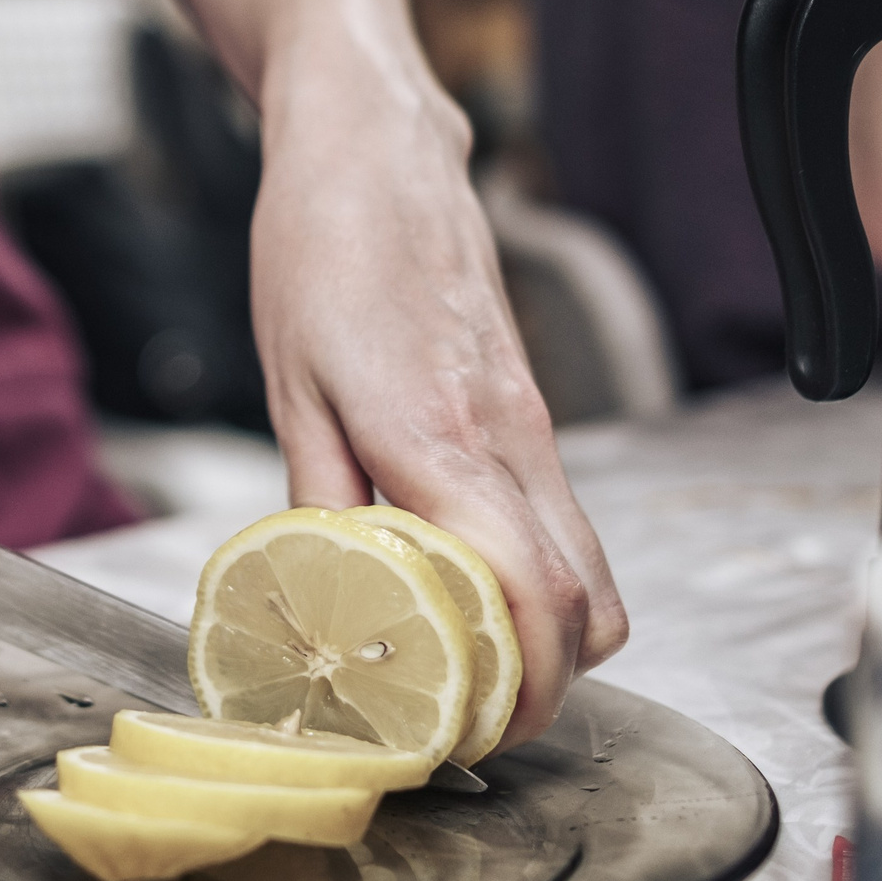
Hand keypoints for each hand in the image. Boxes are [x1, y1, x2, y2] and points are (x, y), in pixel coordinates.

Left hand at [249, 75, 626, 749]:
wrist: (376, 147)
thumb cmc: (322, 245)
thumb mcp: (290, 384)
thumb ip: (319, 498)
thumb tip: (322, 591)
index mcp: (442, 438)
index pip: (531, 599)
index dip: (518, 690)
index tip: (471, 734)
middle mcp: (511, 438)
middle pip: (587, 605)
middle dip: (543, 686)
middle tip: (469, 721)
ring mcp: (532, 422)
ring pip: (591, 565)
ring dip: (551, 635)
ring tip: (469, 663)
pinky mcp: (530, 408)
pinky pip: (565, 518)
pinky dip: (543, 575)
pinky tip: (470, 581)